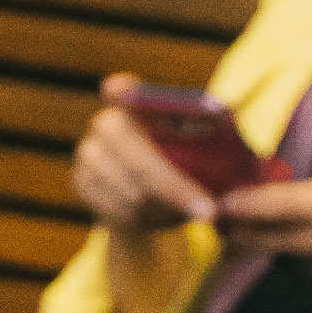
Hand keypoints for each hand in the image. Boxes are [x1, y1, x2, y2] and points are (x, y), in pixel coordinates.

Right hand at [69, 74, 222, 237]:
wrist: (148, 204)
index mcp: (134, 104)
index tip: (117, 91)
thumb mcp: (199, 149)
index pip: (123, 91)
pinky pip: (117, 212)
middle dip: (174, 189)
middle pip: (137, 158)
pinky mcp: (81, 184)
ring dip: (166, 209)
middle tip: (209, 211)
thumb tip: (230, 125)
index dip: (122, 91)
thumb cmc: (182, 168)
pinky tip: (162, 216)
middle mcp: (105, 123)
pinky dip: (146, 221)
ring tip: (189, 213)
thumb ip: (206, 138)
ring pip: (132, 192)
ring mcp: (87, 154)